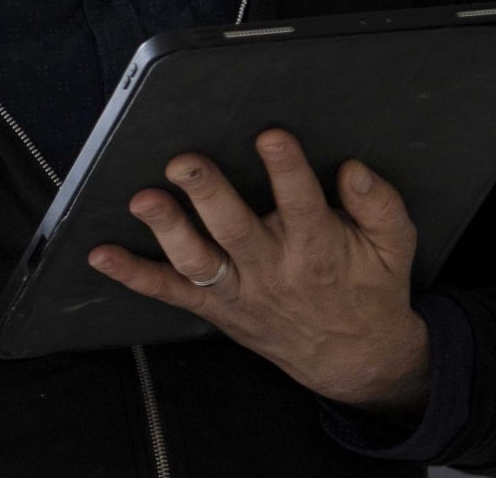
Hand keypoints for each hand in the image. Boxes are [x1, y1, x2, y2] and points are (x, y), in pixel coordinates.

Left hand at [88, 128, 430, 414]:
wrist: (355, 360)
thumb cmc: (370, 289)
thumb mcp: (394, 248)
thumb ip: (379, 205)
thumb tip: (353, 169)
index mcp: (318, 248)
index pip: (302, 203)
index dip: (287, 170)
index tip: (271, 136)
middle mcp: (272, 268)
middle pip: (235, 229)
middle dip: (208, 194)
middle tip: (184, 162)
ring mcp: (239, 290)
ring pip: (197, 260)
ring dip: (166, 230)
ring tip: (142, 200)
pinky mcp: (215, 307)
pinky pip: (169, 292)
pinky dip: (134, 275)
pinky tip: (102, 256)